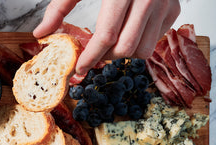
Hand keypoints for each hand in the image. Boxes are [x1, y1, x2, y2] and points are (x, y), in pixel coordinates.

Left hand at [33, 0, 180, 75]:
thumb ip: (60, 6)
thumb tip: (42, 33)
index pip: (107, 36)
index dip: (91, 56)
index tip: (80, 67)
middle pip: (126, 48)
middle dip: (107, 57)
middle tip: (95, 53)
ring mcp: (164, 4)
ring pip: (144, 49)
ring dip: (124, 53)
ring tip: (111, 43)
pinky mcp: (173, 8)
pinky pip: (156, 39)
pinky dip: (141, 41)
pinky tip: (129, 30)